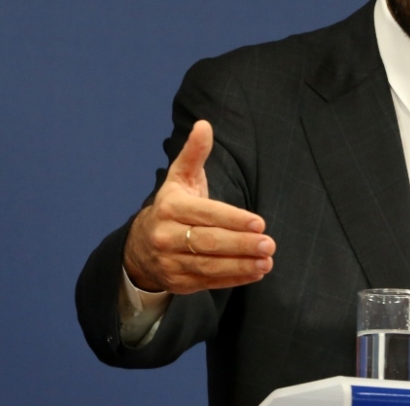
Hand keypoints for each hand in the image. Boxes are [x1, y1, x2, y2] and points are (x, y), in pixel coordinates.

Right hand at [123, 120, 274, 293]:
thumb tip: (204, 125)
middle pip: (208, 242)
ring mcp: (170, 262)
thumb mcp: (179, 178)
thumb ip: (194, 153)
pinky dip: (233, 278)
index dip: (233, 219)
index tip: (259, 223)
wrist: (140, 246)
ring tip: (267, 262)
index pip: (206, 214)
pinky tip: (255, 272)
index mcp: (170, 208)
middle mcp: (166, 236)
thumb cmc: (172, 206)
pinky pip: (209, 282)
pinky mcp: (178, 283)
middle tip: (268, 244)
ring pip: (209, 265)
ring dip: (241, 265)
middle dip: (241, 244)